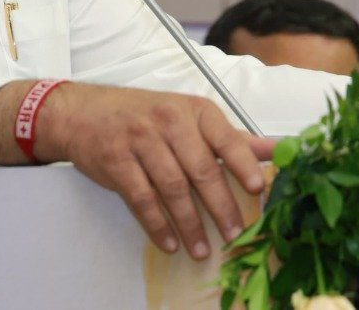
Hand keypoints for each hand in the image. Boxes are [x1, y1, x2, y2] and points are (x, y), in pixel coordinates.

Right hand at [0, 81, 268, 258]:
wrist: (84, 111)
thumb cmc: (145, 115)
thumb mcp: (190, 116)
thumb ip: (230, 137)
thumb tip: (274, 149)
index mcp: (195, 110)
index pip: (226, 138)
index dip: (244, 165)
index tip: (258, 190)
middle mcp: (170, 121)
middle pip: (202, 168)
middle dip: (221, 205)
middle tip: (235, 234)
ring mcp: (141, 140)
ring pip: (172, 187)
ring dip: (190, 223)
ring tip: (202, 249)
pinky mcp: (117, 161)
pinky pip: (141, 198)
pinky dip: (157, 225)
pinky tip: (170, 243)